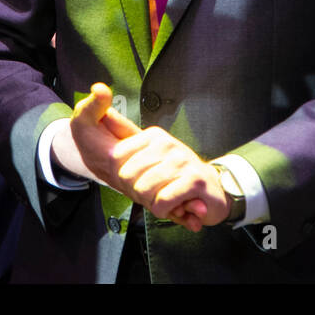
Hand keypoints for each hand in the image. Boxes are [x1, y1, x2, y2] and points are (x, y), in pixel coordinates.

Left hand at [111, 125, 229, 231]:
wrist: (211, 192)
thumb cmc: (174, 177)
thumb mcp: (146, 154)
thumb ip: (122, 131)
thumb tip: (102, 103)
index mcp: (153, 136)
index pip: (116, 159)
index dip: (123, 179)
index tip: (141, 180)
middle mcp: (167, 144)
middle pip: (127, 176)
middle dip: (137, 193)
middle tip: (155, 193)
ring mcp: (182, 160)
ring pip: (144, 189)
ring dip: (152, 203)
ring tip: (166, 199)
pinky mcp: (194, 179)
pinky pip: (163, 201)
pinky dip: (165, 210)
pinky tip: (176, 206)